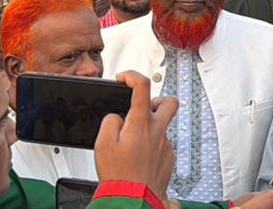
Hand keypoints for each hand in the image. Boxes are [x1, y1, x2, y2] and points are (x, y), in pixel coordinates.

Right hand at [95, 71, 177, 196]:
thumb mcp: (102, 144)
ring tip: (132, 142)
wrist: (133, 200)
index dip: (132, 76)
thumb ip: (110, 122)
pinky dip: (152, 145)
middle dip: (156, 99)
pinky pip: (162, 144)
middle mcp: (158, 131)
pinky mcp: (169, 158)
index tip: (124, 78)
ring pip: (164, 126)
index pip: (142, 85)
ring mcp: (166, 145)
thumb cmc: (119, 176)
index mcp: (141, 123)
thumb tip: (117, 118)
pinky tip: (139, 157)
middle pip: (169, 101)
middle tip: (142, 108)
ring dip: (150, 127)